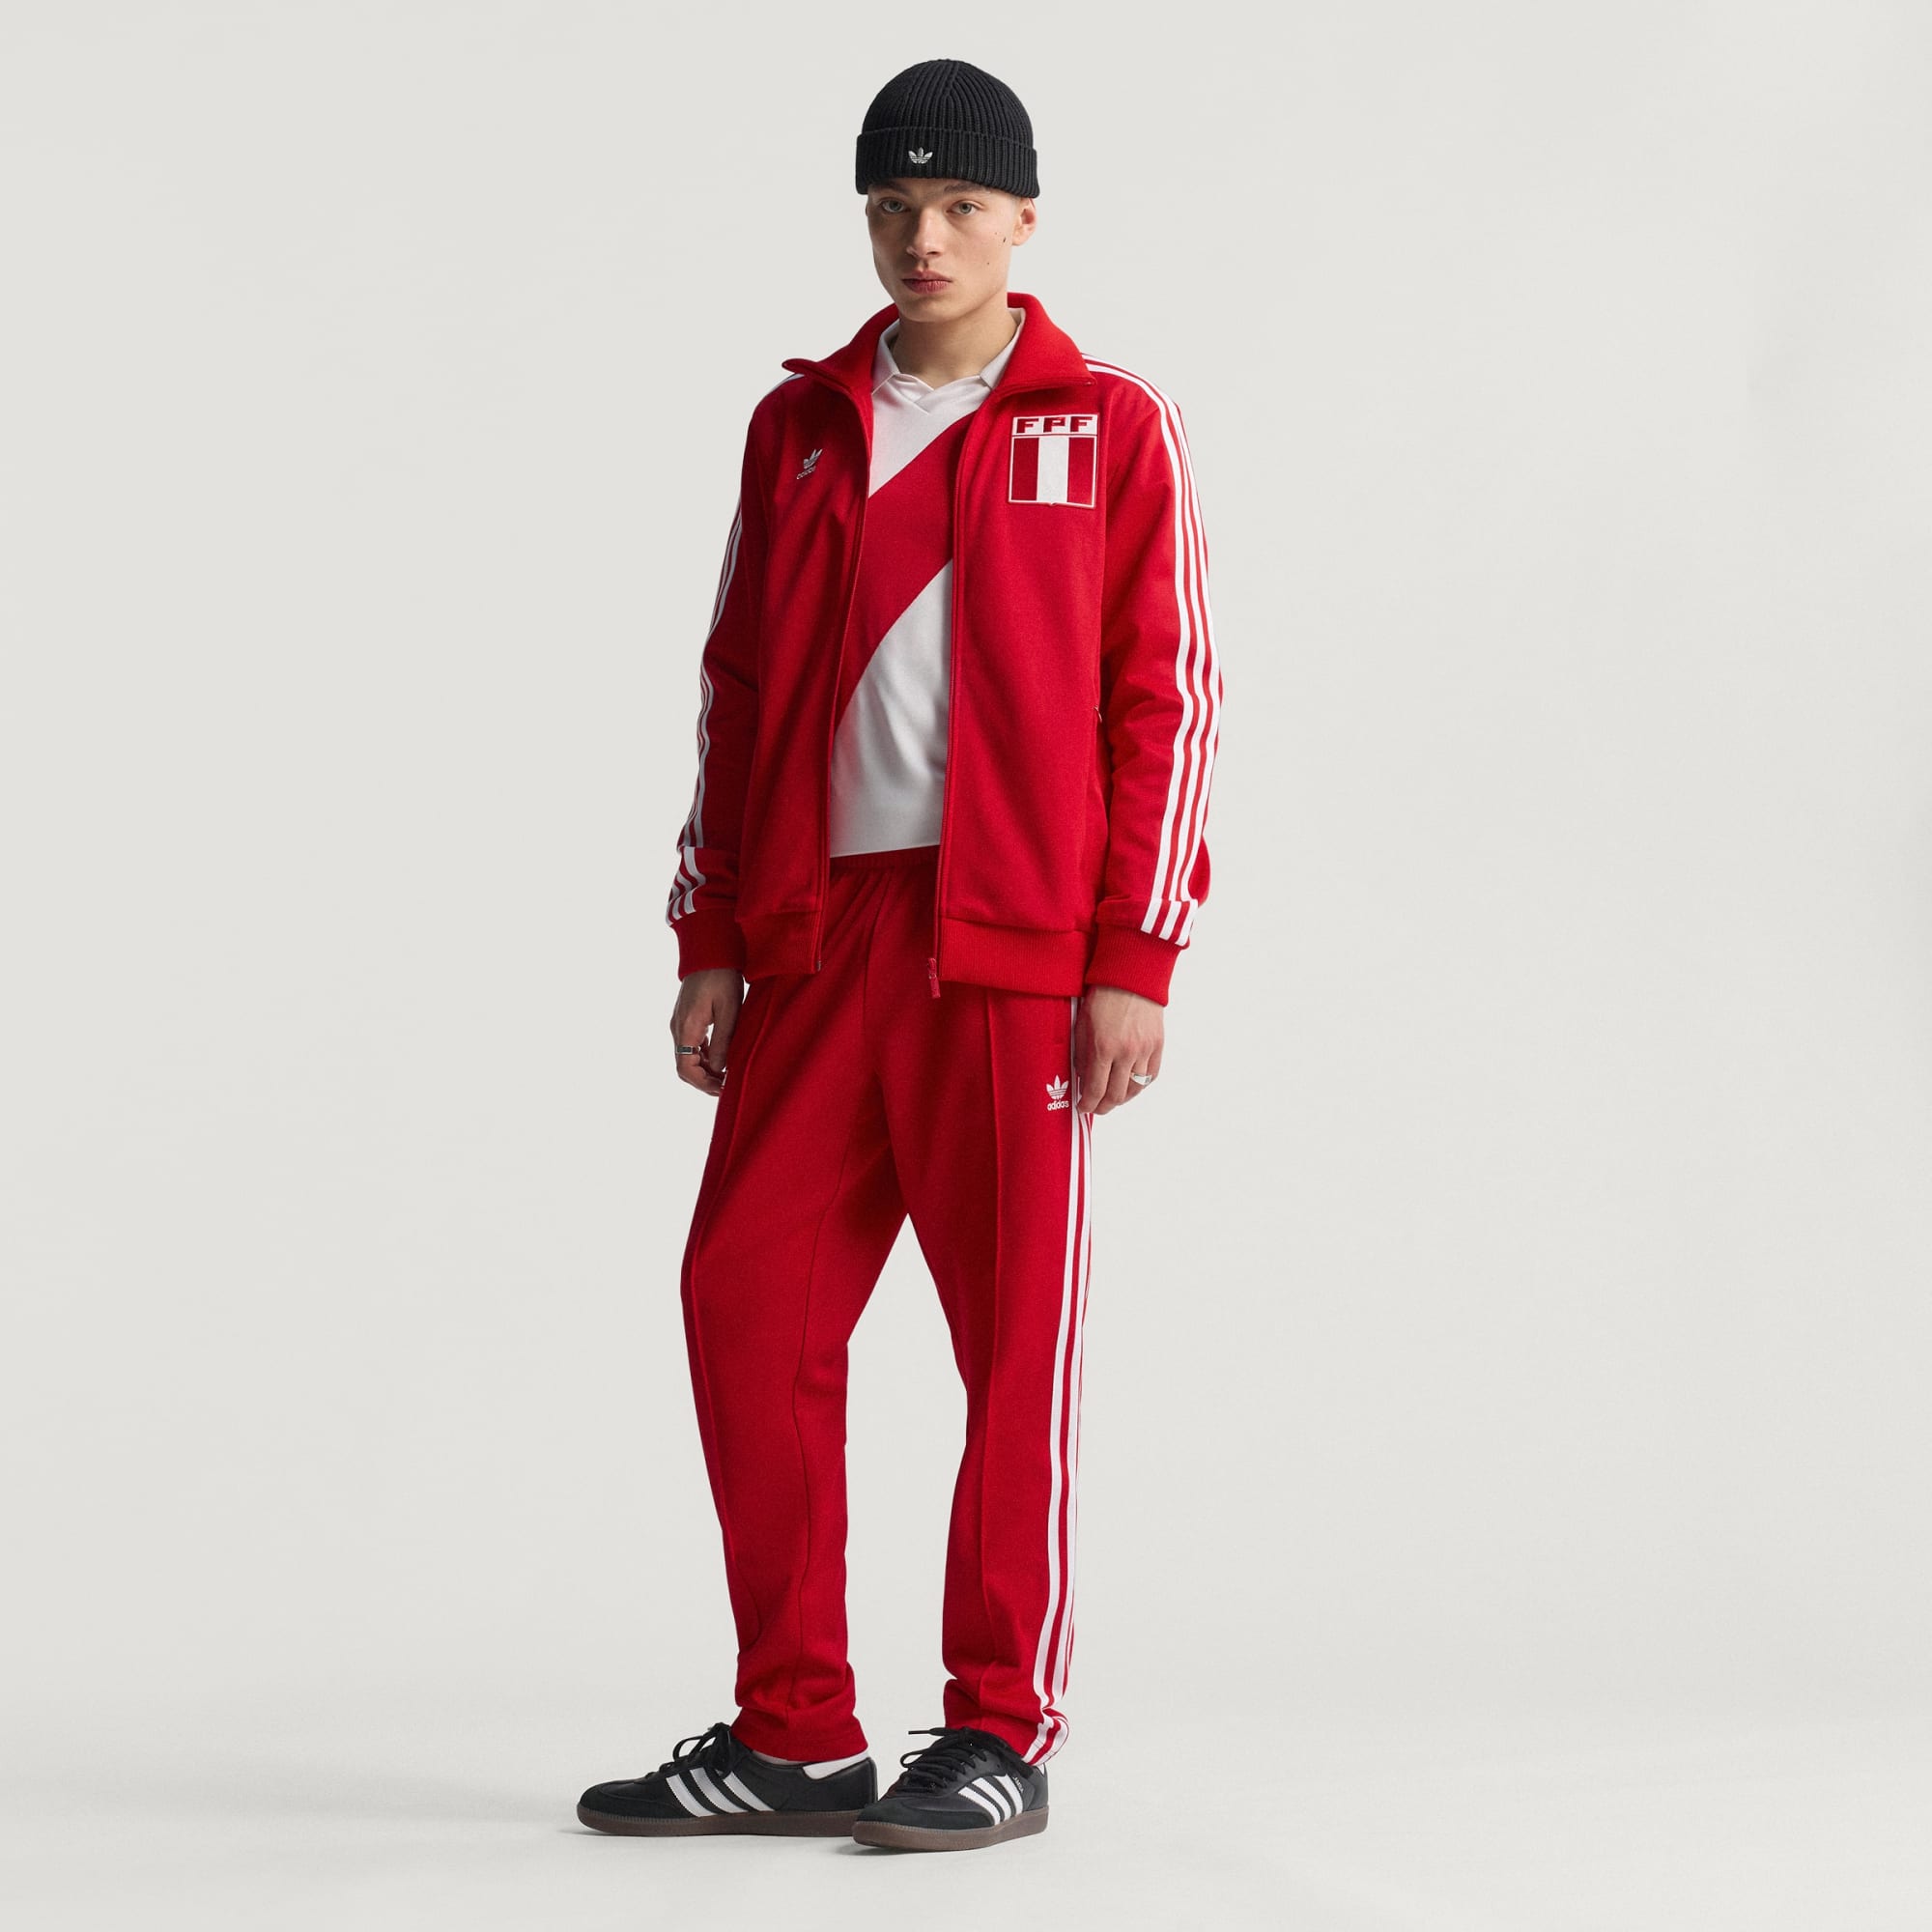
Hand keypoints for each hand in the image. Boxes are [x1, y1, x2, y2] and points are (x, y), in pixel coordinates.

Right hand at [672, 968, 744, 1096]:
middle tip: (725, 1088)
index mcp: (686, 1028)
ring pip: (687, 1058)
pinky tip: (720, 1059)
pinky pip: (691, 1046)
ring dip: (704, 1070)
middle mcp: (678, 1028)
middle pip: (684, 1066)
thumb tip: (719, 1069)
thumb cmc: (721, 977)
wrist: (710, 953)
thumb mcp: (729, 1010)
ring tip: (726, 1076)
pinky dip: (703, 1057)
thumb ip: (723, 1041)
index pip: (685, 1068)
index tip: (722, 1089)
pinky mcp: (686, 1019)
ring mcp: (680, 1024)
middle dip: (703, 1081)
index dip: (702, 1083)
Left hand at [1076, 983, 1162, 1113]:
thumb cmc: (1102, 997)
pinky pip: (1151, 1075)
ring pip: (1135, 1088)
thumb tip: (1084, 1079)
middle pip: (1116, 1094)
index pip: (1096, 1089)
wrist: (1130, 976)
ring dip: (1122, 1099)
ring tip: (1113, 1100)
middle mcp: (1126, 1052)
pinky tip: (1131, 1086)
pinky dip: (1140, 1085)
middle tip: (1096, 1108)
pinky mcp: (1158, 1044)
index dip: (1088, 1104)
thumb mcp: (1082, 1025)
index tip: (1083, 1107)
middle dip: (1104, 1106)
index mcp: (1103, 1047)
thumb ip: (1082, 1055)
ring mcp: (1145, 1050)